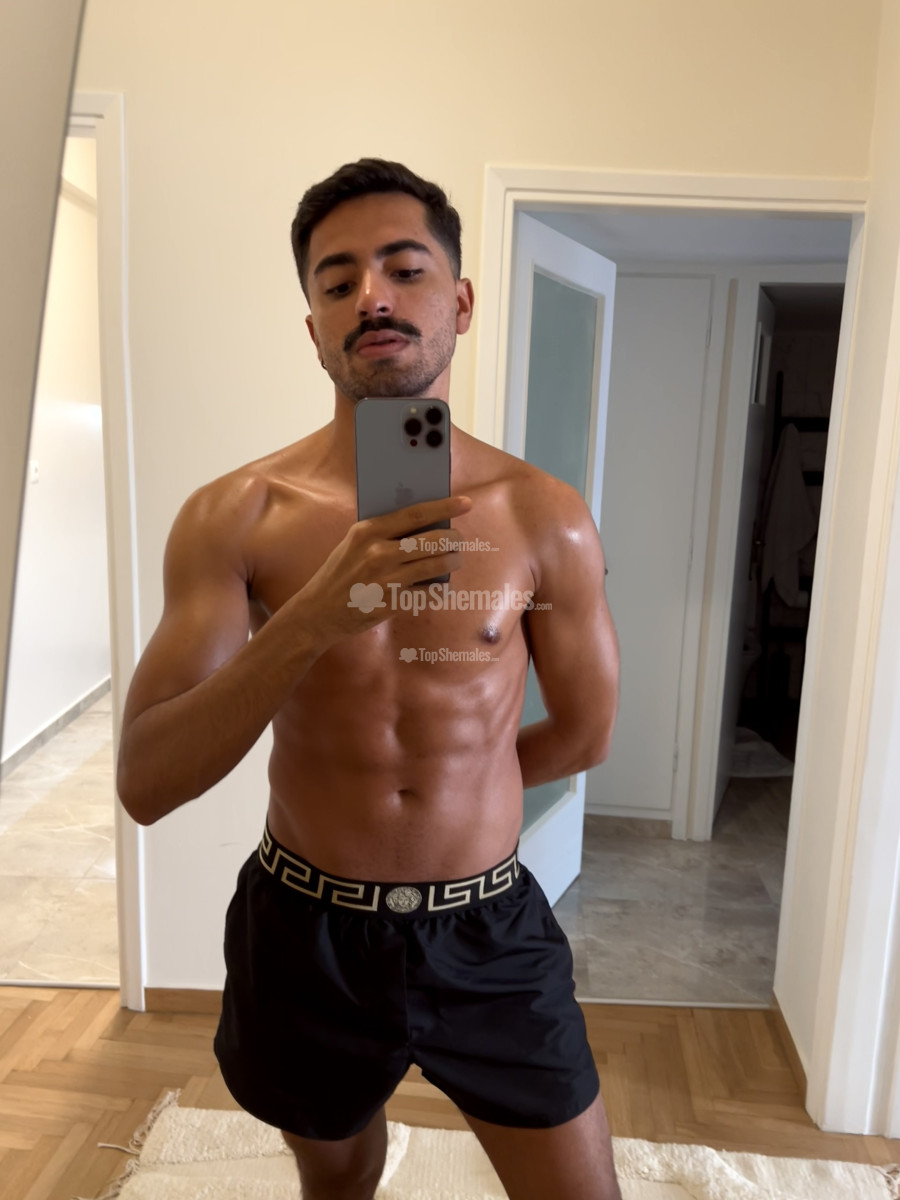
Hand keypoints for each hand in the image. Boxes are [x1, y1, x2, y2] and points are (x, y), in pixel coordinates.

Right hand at [290, 495, 472, 646]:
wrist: (318, 611)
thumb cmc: (339, 573)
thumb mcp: (353, 543)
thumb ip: (383, 532)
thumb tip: (425, 523)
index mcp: (368, 531)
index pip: (415, 514)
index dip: (444, 507)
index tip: (466, 503)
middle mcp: (378, 553)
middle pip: (432, 540)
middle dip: (454, 539)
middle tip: (458, 541)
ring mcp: (386, 580)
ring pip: (437, 565)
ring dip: (453, 562)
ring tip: (454, 560)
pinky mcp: (392, 604)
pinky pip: (431, 593)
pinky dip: (441, 590)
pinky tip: (441, 587)